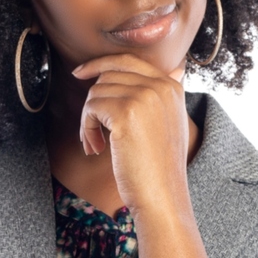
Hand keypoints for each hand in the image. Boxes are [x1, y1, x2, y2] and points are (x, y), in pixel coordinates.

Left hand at [71, 54, 190, 217]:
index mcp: (171, 86)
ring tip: (95, 144)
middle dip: (93, 101)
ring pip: (96, 91)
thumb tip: (177, 69)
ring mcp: (144, 97)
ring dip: (89, 119)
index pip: (129, 60)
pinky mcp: (126, 113)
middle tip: (91, 131)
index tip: (80, 73)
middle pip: (108, 75)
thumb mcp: (171, 123)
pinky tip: (96, 148)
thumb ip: (166, 95)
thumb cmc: (160, 167)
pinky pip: (91, 107)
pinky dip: (86, 128)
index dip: (100, 63)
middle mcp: (160, 86)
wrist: (162, 196)